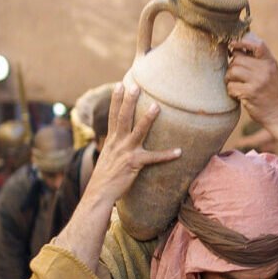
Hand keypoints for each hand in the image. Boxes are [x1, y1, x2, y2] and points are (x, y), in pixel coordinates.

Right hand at [85, 82, 181, 204]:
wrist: (99, 194)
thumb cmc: (104, 178)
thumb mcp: (107, 158)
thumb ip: (115, 148)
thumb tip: (121, 142)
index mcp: (111, 140)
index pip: (113, 115)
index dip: (116, 100)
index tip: (120, 85)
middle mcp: (117, 143)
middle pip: (123, 117)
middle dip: (129, 100)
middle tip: (136, 86)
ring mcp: (126, 152)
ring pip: (138, 131)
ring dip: (148, 118)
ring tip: (157, 106)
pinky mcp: (134, 164)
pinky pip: (154, 158)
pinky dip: (167, 155)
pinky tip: (179, 151)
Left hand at [226, 33, 277, 152]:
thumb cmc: (271, 92)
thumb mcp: (270, 73)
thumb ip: (258, 60)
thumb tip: (236, 47)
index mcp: (270, 62)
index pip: (257, 44)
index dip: (242, 41)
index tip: (232, 45)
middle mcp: (265, 69)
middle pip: (238, 58)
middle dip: (232, 66)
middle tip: (234, 76)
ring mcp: (258, 81)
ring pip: (232, 71)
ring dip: (229, 79)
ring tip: (235, 84)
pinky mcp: (250, 93)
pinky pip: (231, 86)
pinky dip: (231, 91)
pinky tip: (237, 95)